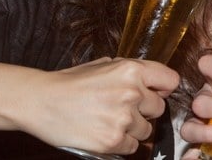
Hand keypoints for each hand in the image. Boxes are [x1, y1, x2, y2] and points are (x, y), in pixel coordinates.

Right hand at [21, 57, 178, 154]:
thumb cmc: (70, 82)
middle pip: (159, 107)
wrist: (40, 101)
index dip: (163, 88)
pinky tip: (105, 132)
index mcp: (131, 69)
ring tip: (110, 121)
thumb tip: (152, 80)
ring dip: (133, 128)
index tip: (156, 92)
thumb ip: (131, 71)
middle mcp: (131, 92)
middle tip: (123, 109)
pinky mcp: (112, 140)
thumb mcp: (104, 64)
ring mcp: (123, 118)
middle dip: (145, 110)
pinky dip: (121, 143)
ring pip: (146, 129)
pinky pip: (132, 146)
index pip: (170, 80)